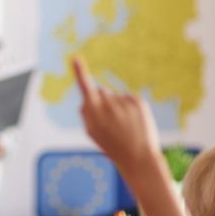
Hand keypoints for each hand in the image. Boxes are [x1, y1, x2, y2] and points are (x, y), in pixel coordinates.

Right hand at [73, 56, 160, 172]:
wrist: (139, 157)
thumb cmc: (112, 146)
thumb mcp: (93, 133)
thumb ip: (86, 114)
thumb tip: (87, 97)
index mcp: (95, 113)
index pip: (86, 88)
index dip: (80, 72)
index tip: (75, 58)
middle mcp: (109, 105)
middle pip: (101, 92)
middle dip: (102, 101)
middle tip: (111, 124)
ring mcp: (125, 102)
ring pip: (115, 96)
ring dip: (116, 106)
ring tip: (124, 126)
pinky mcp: (138, 102)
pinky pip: (127, 97)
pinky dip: (128, 107)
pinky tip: (132, 122)